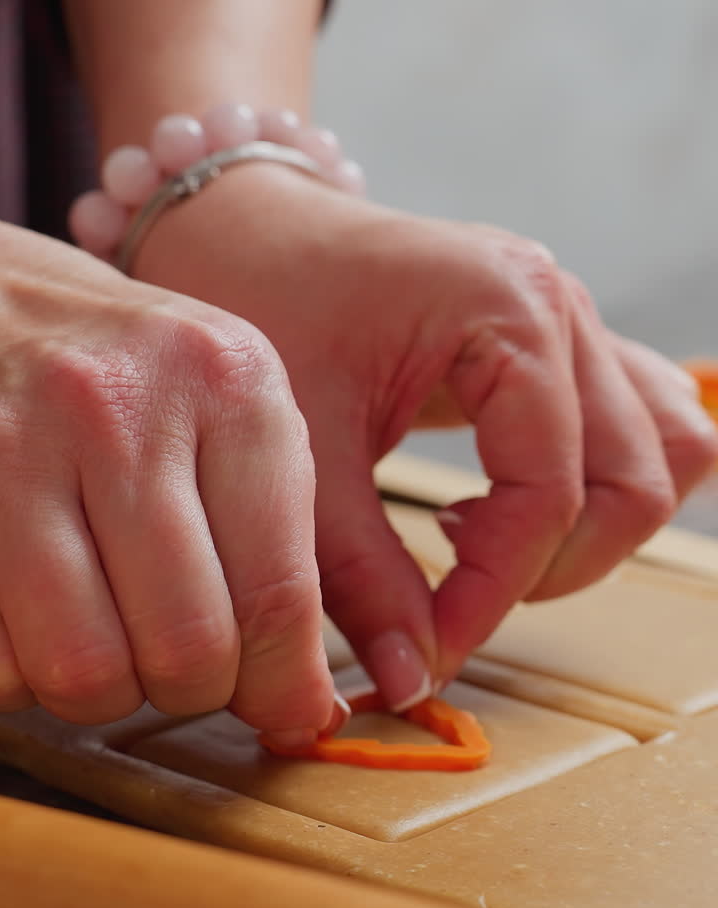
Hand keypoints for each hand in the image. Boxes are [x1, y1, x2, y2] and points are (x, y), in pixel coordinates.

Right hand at [0, 223, 337, 737]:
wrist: (3, 307)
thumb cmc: (137, 379)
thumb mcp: (235, 415)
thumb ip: (284, 550)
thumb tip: (298, 710)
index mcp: (229, 385)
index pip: (276, 595)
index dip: (284, 686)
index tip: (284, 711)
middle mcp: (119, 408)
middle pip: (184, 648)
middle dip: (191, 687)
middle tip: (181, 658)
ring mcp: (14, 447)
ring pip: (81, 670)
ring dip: (104, 688)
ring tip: (107, 633)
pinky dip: (21, 671)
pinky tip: (39, 618)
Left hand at [135, 167, 717, 702]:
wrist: (244, 227)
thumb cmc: (262, 301)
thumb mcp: (303, 449)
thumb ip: (361, 575)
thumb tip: (410, 681)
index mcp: (511, 312)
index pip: (547, 498)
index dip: (492, 596)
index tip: (425, 652)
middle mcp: (564, 308)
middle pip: (633, 485)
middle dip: (550, 568)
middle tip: (452, 596)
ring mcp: (575, 321)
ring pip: (662, 455)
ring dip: (592, 530)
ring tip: (479, 542)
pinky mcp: (563, 345)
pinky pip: (640, 426)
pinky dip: (600, 487)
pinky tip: (502, 505)